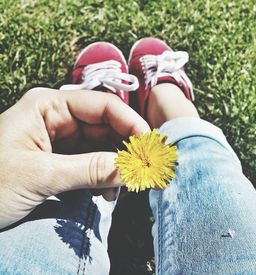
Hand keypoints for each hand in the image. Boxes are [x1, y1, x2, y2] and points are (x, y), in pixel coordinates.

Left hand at [0, 88, 149, 228]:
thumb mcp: (40, 176)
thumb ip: (90, 170)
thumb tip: (132, 169)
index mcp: (48, 106)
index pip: (103, 106)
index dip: (131, 123)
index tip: (149, 146)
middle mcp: (58, 118)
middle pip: (106, 126)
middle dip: (126, 147)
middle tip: (145, 169)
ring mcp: (60, 140)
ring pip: (102, 146)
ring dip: (117, 165)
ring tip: (126, 184)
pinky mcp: (61, 160)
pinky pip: (92, 162)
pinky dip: (104, 176)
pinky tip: (108, 191)